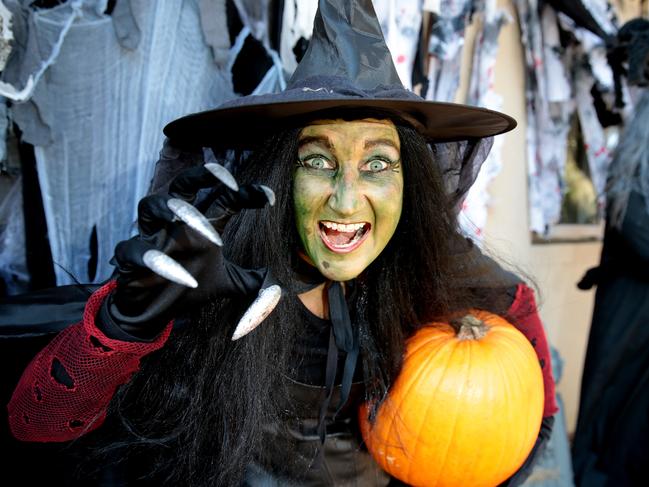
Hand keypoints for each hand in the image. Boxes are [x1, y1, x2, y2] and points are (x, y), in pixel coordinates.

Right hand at [107, 163, 280, 338]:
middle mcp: (174, 226)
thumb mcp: (224, 284)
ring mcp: (151, 240)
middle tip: (225, 177)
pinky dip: (149, 257)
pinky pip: (132, 251)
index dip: (245, 194)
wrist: (151, 313)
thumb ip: (249, 280)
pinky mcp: (131, 262)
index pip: (222, 200)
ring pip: (148, 207)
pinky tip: (171, 269)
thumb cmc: (186, 288)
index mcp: (198, 226)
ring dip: (168, 207)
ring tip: (192, 217)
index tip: (268, 196)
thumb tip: (276, 285)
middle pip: (181, 186)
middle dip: (200, 176)